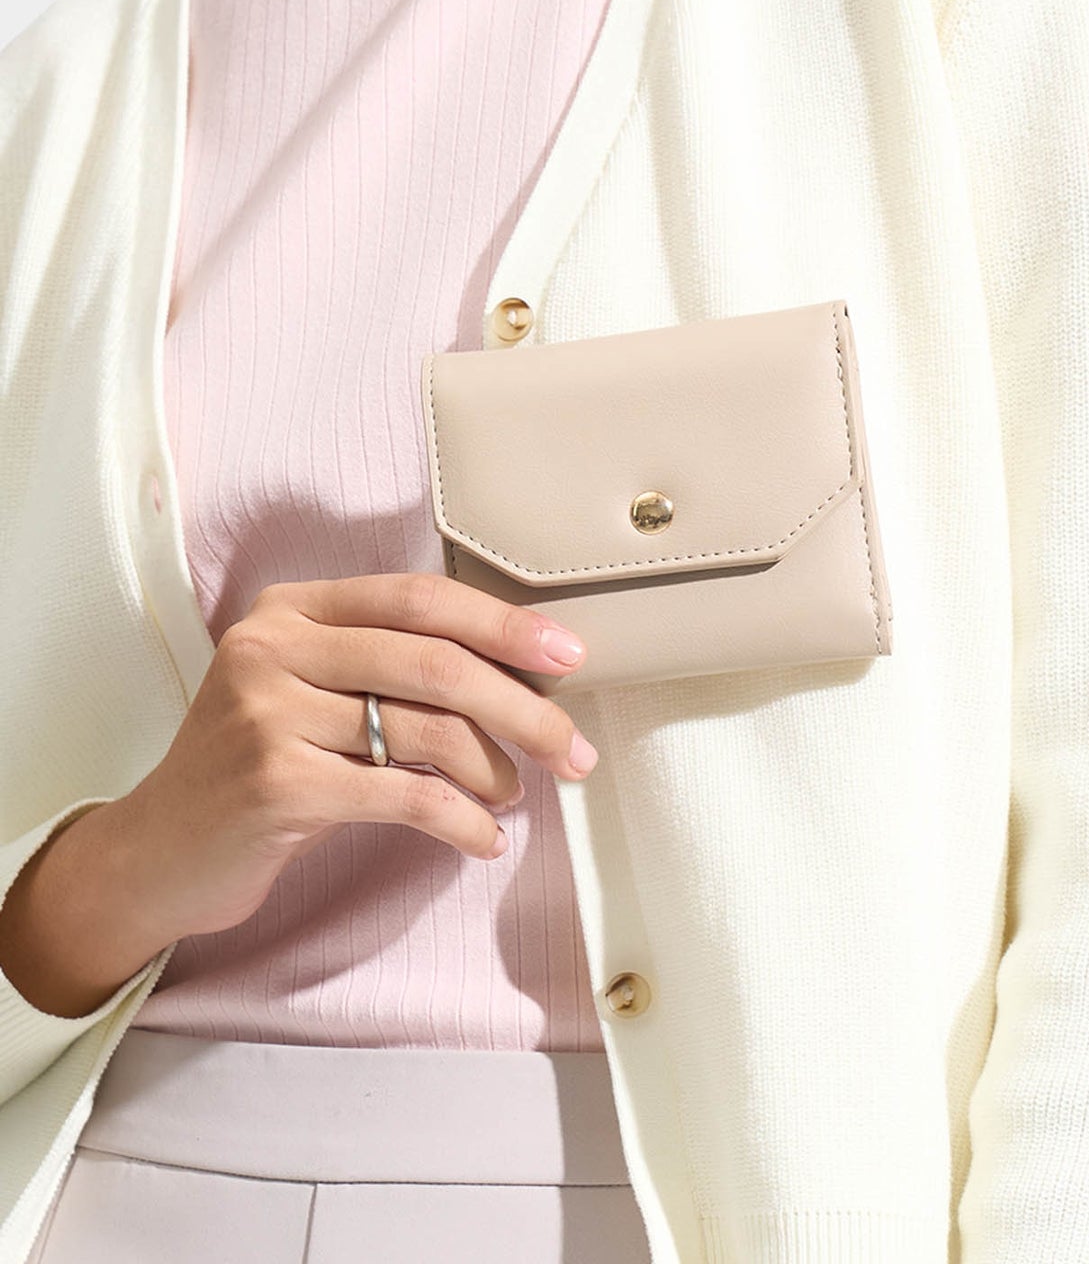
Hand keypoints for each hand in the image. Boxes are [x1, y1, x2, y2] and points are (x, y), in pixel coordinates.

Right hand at [116, 572, 594, 946]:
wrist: (155, 853)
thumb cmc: (255, 769)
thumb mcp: (305, 693)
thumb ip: (384, 669)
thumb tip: (517, 676)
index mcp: (289, 609)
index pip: (418, 598)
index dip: (502, 623)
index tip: (568, 654)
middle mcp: (272, 647)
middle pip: (433, 661)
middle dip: (521, 705)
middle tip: (571, 746)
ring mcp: (268, 714)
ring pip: (424, 730)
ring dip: (494, 770)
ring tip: (516, 795)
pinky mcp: (275, 784)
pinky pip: (403, 796)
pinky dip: (459, 822)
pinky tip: (482, 839)